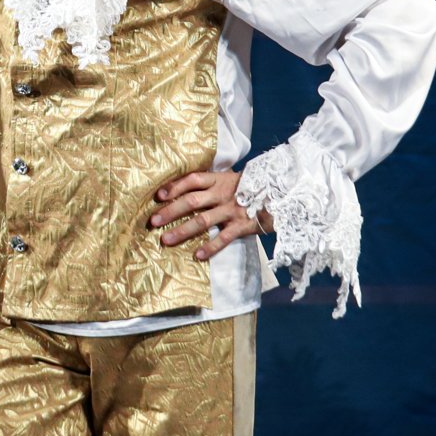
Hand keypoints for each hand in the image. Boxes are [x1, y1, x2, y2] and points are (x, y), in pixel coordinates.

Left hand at [149, 169, 272, 260]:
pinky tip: (197, 256)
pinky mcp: (243, 226)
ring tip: (166, 240)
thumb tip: (180, 188)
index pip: (192, 179)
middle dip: (171, 211)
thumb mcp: (230, 179)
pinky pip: (224, 238)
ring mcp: (232, 210)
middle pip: (192, 201)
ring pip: (203, 221)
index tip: (158, 195)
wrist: (282, 196)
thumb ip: (210, 183)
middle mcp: (223, 193)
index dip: (175, 186)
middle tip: (153, 221)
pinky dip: (210, 247)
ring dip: (183, 231)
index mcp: (219, 179)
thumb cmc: (250, 188)